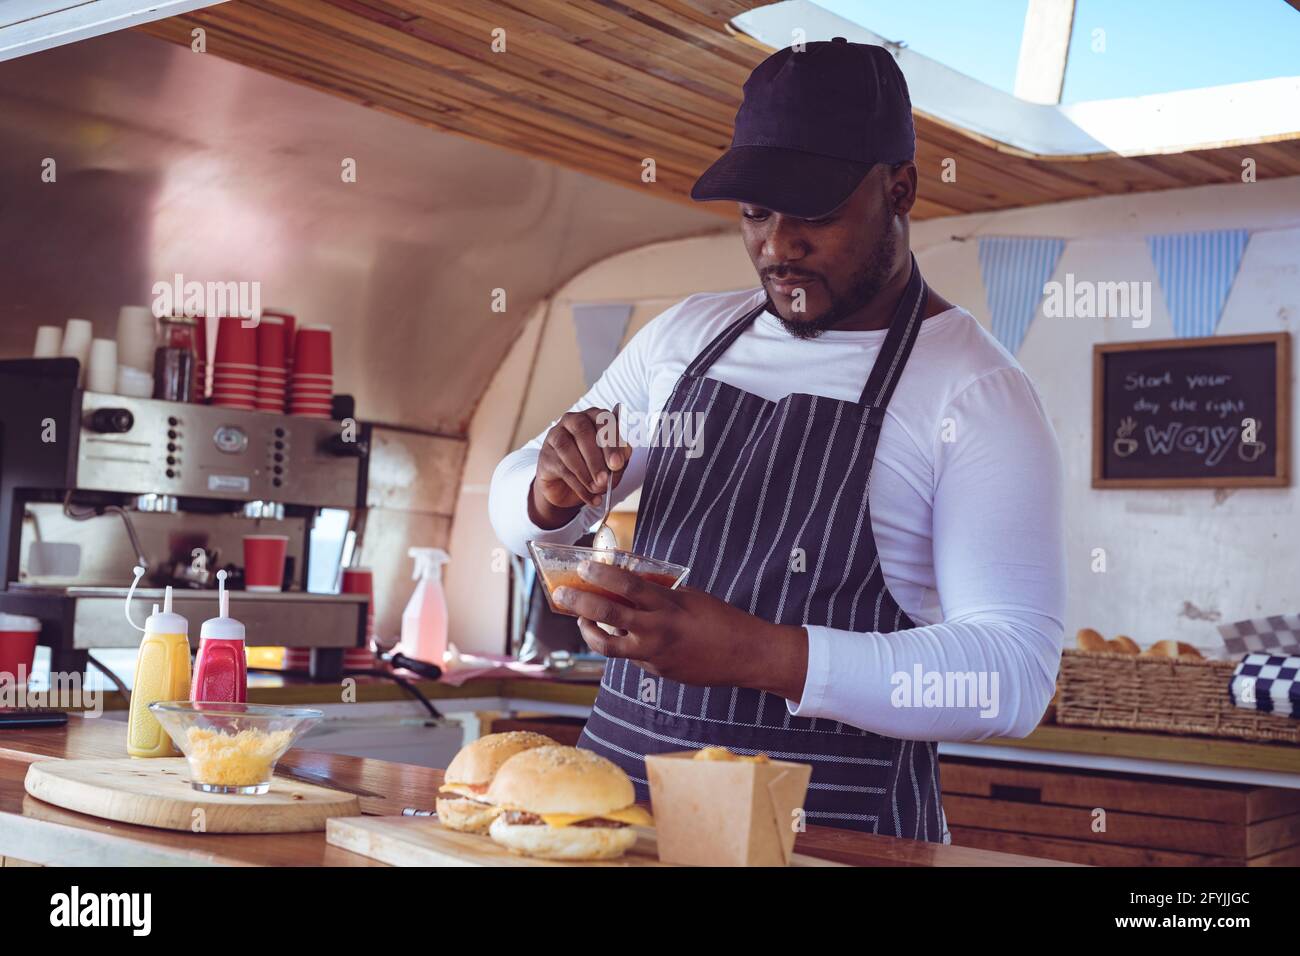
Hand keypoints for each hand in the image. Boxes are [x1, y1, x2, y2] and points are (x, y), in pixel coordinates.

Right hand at [529, 408, 631, 528]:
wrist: (569, 488)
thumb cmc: (594, 469)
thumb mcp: (613, 464)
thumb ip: (621, 458)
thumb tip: (623, 454)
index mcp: (595, 417)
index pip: (603, 420)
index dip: (611, 442)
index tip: (617, 463)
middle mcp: (574, 421)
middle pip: (583, 431)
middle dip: (596, 458)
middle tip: (605, 478)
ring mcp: (556, 436)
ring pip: (568, 448)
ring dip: (585, 472)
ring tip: (597, 488)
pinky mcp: (545, 456)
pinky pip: (561, 468)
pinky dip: (578, 486)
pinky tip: (590, 496)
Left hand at [553, 560, 808, 699]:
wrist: (745, 656)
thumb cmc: (721, 620)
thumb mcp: (691, 597)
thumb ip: (660, 593)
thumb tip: (630, 584)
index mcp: (669, 606)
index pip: (628, 586)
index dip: (602, 574)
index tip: (584, 566)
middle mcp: (658, 631)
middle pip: (609, 615)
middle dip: (580, 603)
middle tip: (561, 594)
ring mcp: (655, 654)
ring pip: (609, 646)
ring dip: (589, 631)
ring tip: (581, 620)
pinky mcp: (657, 671)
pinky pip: (631, 655)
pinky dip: (622, 642)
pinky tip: (622, 634)